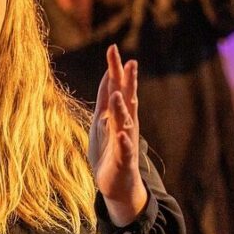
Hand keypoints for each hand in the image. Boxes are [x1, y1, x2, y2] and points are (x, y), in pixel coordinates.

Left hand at [88, 45, 146, 225]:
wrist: (118, 185)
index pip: (117, 87)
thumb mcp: (103, 121)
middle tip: (130, 62)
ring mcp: (126, 142)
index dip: (115, 69)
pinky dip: (124, 142)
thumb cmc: (109, 151)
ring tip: (119, 94)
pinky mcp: (124, 161)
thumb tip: (107, 75)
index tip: (112, 48)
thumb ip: (105, 99)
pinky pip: (125, 151)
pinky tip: (122, 134)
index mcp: (119, 115)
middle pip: (127, 99)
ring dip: (122, 109)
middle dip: (128, 82)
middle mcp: (126, 125)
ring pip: (126, 123)